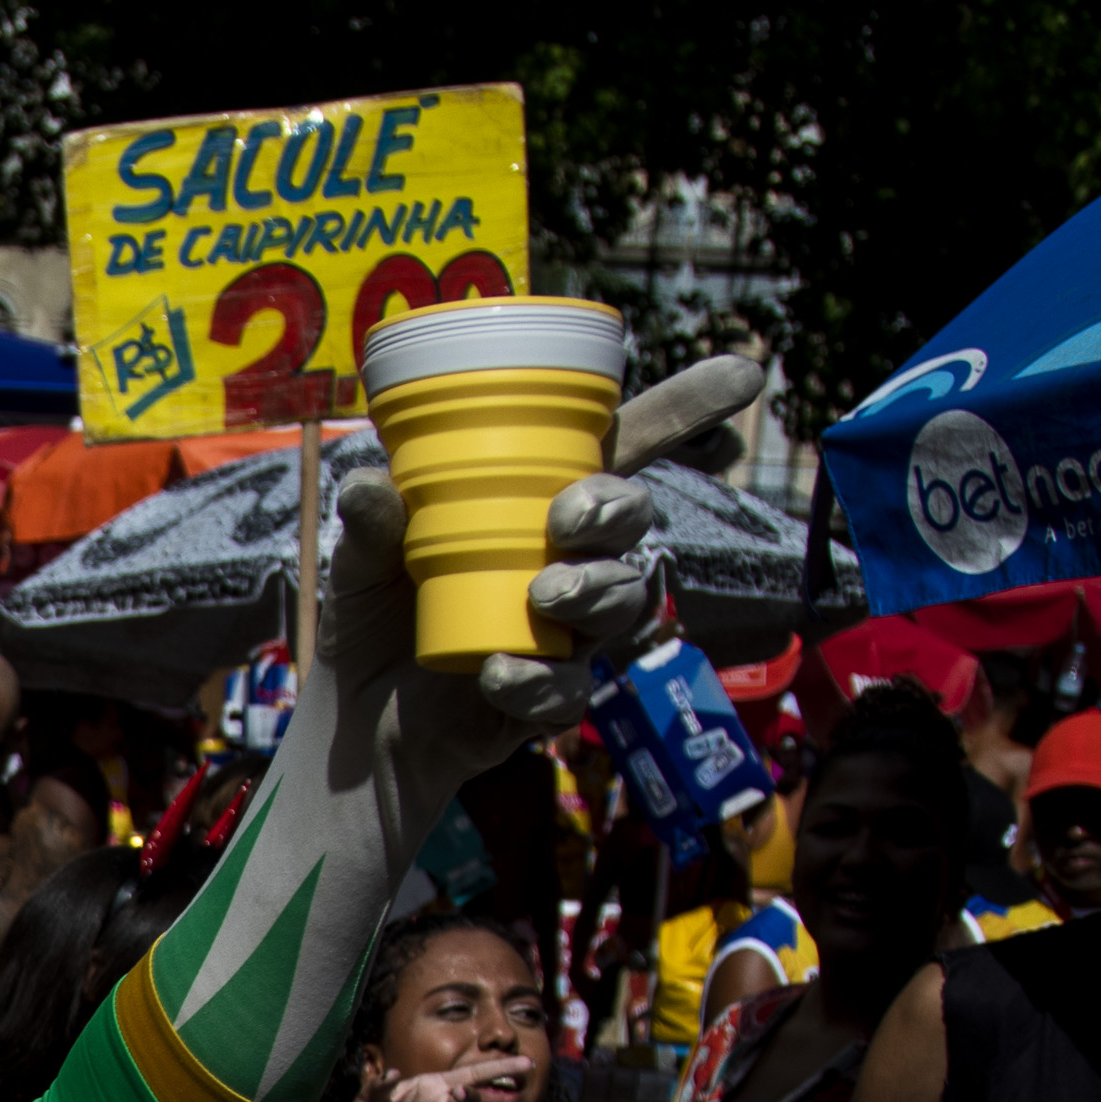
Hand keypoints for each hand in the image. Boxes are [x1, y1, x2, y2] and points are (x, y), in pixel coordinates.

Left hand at [330, 354, 768, 814]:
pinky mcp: (552, 696)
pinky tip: (500, 673)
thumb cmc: (375, 622)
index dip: (685, 408)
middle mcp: (569, 559)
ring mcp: (569, 629)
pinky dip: (538, 679)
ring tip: (545, 596)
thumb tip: (368, 485)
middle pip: (632, 518)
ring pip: (624, 597)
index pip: (621, 447)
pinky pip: (571, 687)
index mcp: (536, 504)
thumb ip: (371, 524)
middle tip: (569, 519)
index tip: (744, 374)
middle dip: (615, 509)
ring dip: (593, 590)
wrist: (356, 727)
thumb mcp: (361, 563)